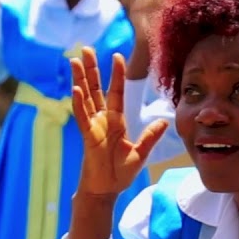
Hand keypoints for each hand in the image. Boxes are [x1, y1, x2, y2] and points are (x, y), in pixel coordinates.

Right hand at [70, 47, 168, 197]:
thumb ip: (150, 136)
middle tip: (85, 49)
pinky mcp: (88, 137)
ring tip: (74, 60)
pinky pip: (83, 118)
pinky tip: (75, 89)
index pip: (116, 92)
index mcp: (116, 121)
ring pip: (86, 98)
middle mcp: (102, 120)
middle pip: (96, 89)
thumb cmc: (120, 173)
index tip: (116, 56)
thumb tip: (165, 122)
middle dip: (91, 69)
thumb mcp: (140, 153)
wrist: (107, 190)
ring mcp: (93, 127)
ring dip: (80, 79)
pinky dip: (79, 103)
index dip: (116, 75)